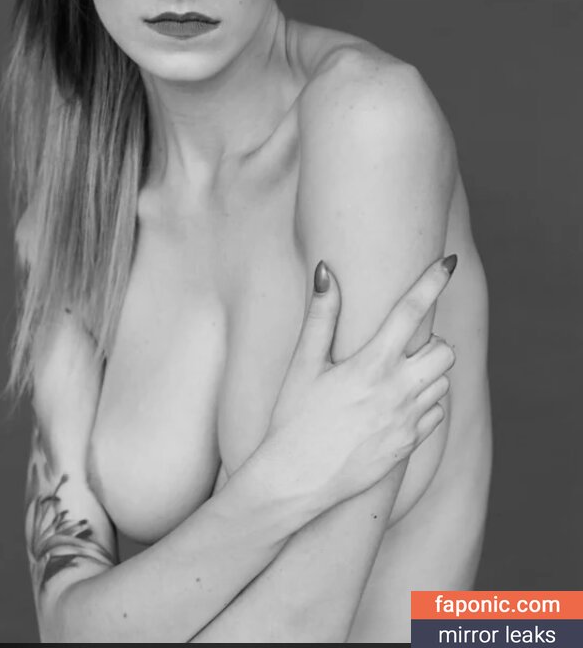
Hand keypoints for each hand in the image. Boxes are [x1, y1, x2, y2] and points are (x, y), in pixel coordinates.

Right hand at [260, 256, 456, 509]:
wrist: (298, 480)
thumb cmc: (293, 418)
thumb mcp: (303, 365)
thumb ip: (321, 316)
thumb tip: (325, 270)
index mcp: (371, 365)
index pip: (411, 311)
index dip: (431, 282)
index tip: (448, 261)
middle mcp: (397, 392)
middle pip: (444, 350)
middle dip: (429, 342)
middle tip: (398, 347)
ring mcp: (408, 422)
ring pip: (443, 382)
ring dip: (426, 372)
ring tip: (390, 378)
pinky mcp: (410, 446)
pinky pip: (436, 414)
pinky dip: (423, 403)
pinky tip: (392, 406)